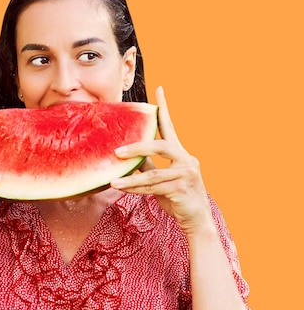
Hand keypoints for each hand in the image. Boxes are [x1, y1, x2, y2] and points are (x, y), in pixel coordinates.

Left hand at [111, 86, 212, 234]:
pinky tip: (123, 189)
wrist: (197, 221)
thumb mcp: (162, 179)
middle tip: (117, 151)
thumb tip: (129, 156)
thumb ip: (149, 166)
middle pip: (160, 146)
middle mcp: (186, 159)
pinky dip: (136, 189)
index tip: (159, 89)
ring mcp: (186, 174)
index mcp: (180, 153)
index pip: (170, 126)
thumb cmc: (178, 198)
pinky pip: (154, 188)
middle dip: (137, 147)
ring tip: (113, 181)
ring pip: (153, 173)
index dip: (164, 107)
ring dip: (131, 178)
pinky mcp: (182, 188)